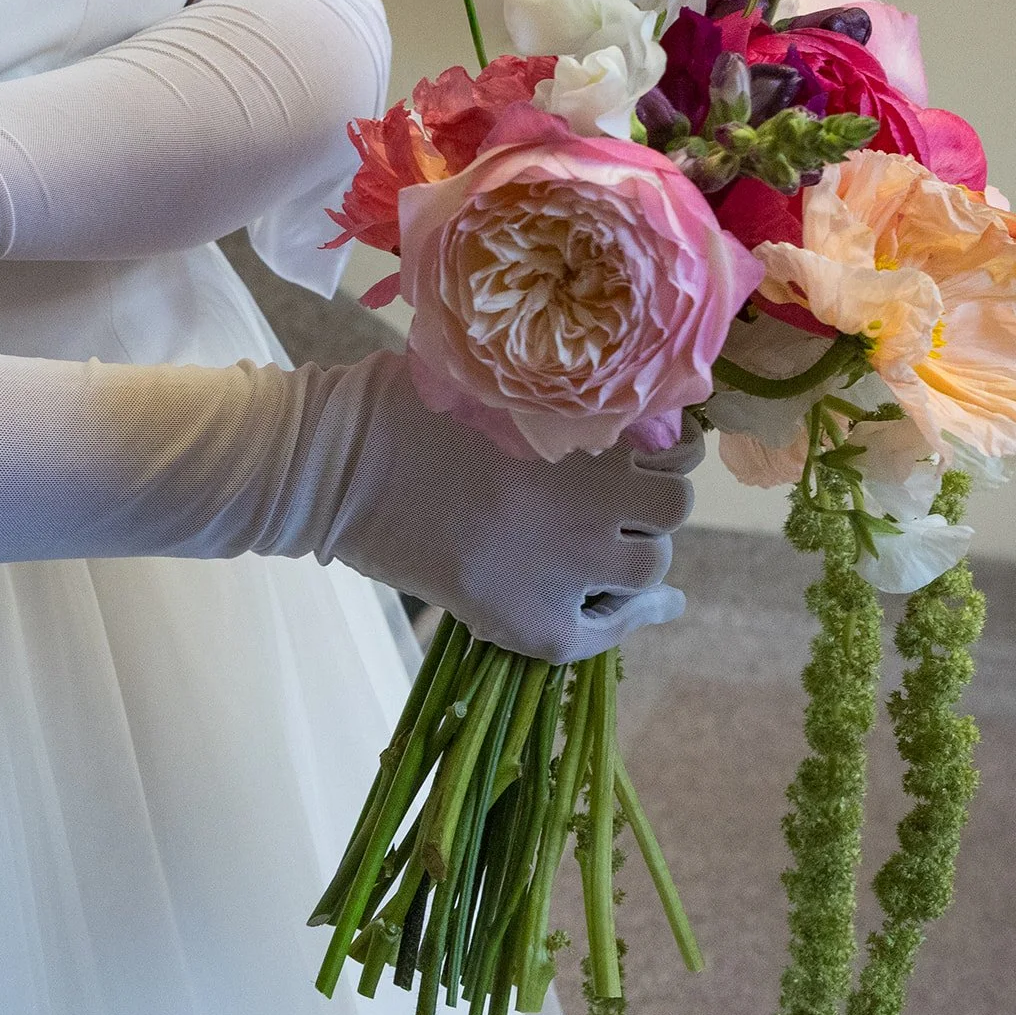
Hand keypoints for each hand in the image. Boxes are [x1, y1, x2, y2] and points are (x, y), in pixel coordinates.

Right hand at [305, 353, 700, 662]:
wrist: (337, 468)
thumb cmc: (398, 408)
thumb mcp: (491, 380)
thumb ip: (556, 397)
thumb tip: (612, 420)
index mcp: (585, 431)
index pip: (678, 450)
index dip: (669, 457)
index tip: (649, 462)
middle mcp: (593, 497)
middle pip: (670, 511)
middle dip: (653, 509)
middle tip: (615, 511)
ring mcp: (567, 563)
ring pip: (648, 570)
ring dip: (634, 562)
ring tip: (603, 558)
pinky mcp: (532, 619)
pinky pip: (600, 633)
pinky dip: (618, 624)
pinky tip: (626, 614)